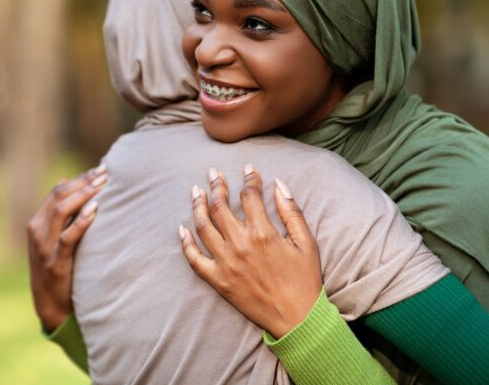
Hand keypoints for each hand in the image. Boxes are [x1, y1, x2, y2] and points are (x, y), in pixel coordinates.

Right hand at [27, 164, 106, 331]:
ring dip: (83, 196)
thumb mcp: (53, 236)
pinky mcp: (55, 262)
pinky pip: (67, 237)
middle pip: (59, 197)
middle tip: (105, 172)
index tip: (101, 169)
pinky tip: (95, 210)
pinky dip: (81, 222)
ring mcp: (44, 247)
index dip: (79, 178)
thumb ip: (59, 210)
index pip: (57, 192)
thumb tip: (65, 178)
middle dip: (83, 182)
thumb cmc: (57, 264)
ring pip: (61, 212)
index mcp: (37, 222)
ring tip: (102, 185)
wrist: (50, 303)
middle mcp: (37, 231)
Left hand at [179, 164, 321, 338]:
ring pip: (203, 227)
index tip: (248, 169)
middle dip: (216, 185)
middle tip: (213, 173)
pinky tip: (182, 229)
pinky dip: (186, 242)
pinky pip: (194, 259)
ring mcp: (226, 263)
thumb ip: (291, 212)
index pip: (249, 196)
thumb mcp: (306, 242)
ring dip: (198, 205)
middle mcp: (240, 245)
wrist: (297, 319)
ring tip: (196, 191)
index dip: (248, 179)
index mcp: (263, 233)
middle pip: (220, 206)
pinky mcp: (218, 281)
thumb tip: (279, 185)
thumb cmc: (305, 280)